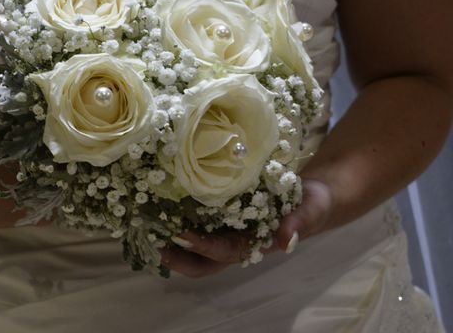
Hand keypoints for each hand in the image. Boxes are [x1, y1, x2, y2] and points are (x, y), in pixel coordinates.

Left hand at [160, 179, 332, 277]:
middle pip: (202, 263)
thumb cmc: (312, 204)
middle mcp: (237, 243)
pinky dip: (178, 223)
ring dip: (172, 244)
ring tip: (146, 228)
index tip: (181, 234)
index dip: (203, 246)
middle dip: (177, 256)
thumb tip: (285, 241)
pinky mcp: (222, 217)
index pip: (224, 252)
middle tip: (151, 241)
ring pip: (195, 249)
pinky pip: (197, 226)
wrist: (313, 196)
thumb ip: (299, 223)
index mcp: (255, 245)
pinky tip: (160, 209)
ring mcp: (228, 232)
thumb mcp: (311, 210)